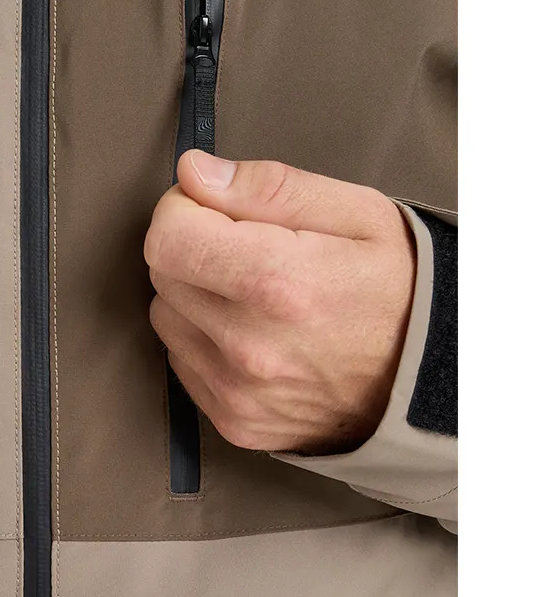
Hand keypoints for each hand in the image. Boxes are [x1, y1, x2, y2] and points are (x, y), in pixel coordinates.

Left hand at [145, 151, 416, 454]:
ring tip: (256, 294)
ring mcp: (238, 393)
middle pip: (162, 273)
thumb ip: (266, 186)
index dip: (182, 208)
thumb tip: (193, 174)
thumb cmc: (401, 289)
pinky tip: (254, 332)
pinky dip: (204, 339)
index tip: (212, 207)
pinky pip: (182, 360)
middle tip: (247, 248)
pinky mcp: (234, 422)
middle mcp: (250, 347)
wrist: (435, 383)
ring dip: (195, 295)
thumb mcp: (356, 213)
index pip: (168, 236)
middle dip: (192, 247)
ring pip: (167, 316)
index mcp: (279, 283)